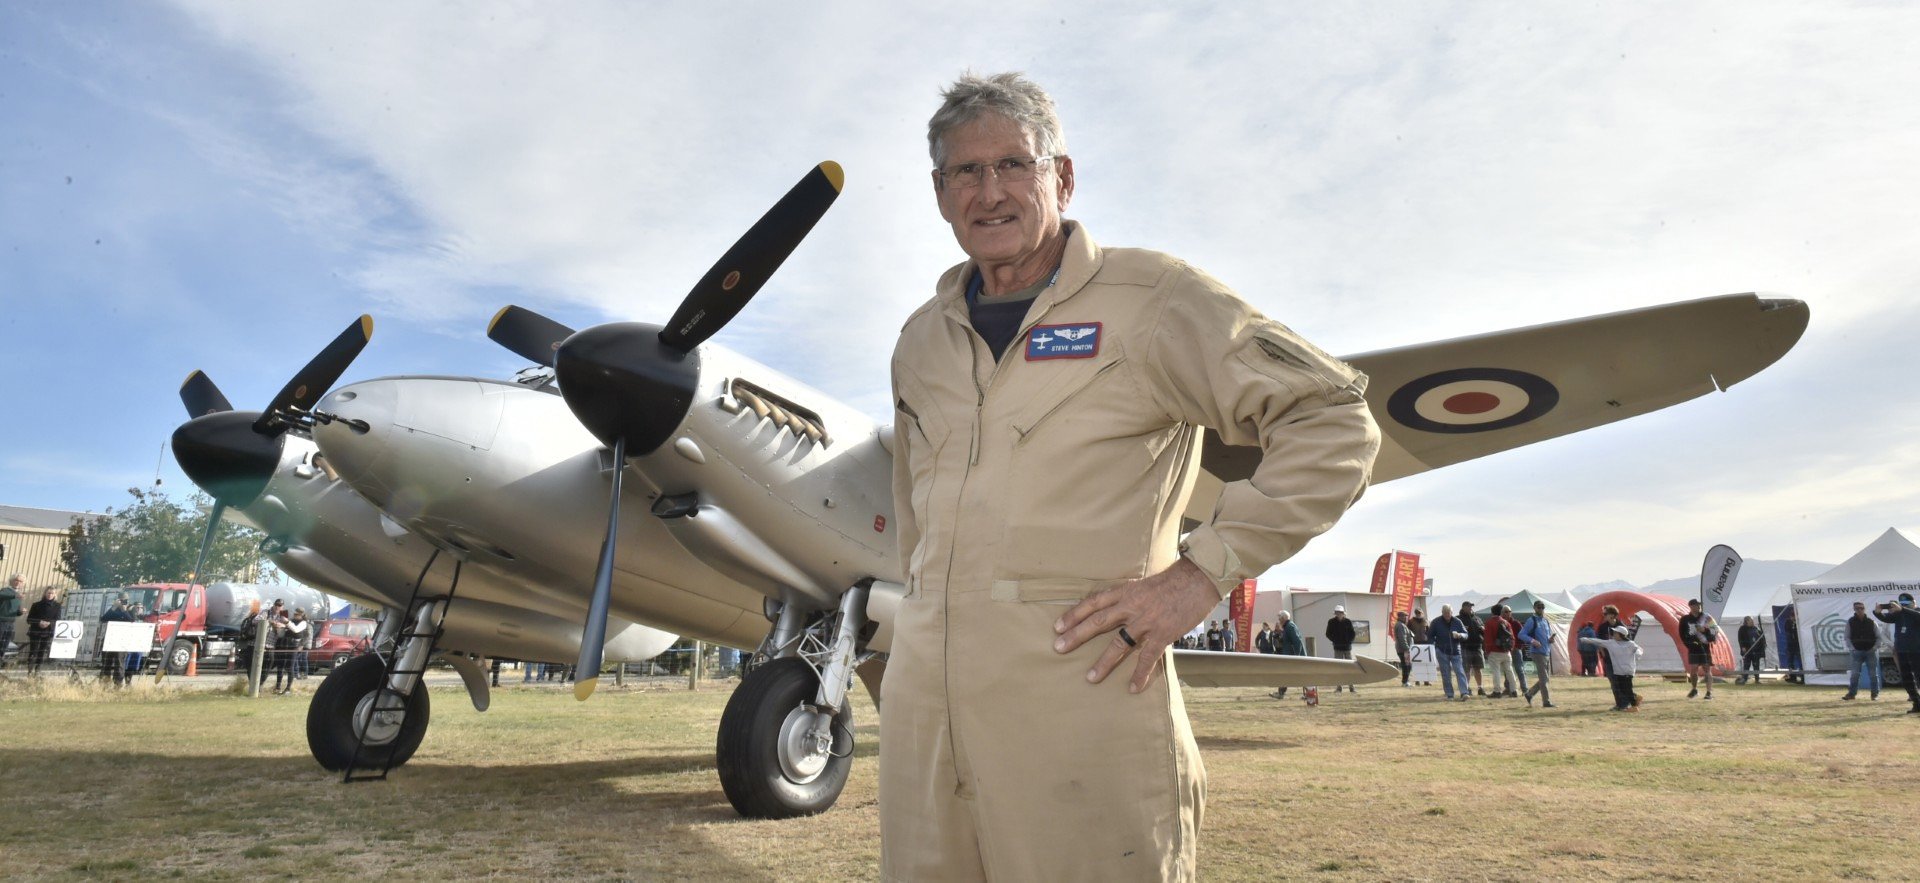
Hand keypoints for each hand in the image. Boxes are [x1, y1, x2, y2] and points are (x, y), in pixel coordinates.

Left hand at [1052, 558, 1220, 692]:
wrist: (1198, 578)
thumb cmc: (1173, 581)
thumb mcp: (1144, 584)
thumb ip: (1130, 597)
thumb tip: (1116, 608)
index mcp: (1125, 591)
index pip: (1093, 602)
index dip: (1074, 614)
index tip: (1057, 626)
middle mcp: (1131, 605)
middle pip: (1098, 621)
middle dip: (1076, 635)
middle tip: (1058, 648)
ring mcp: (1146, 620)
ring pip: (1119, 643)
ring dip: (1104, 662)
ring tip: (1090, 678)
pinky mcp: (1163, 633)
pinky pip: (1148, 657)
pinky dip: (1140, 673)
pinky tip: (1133, 688)